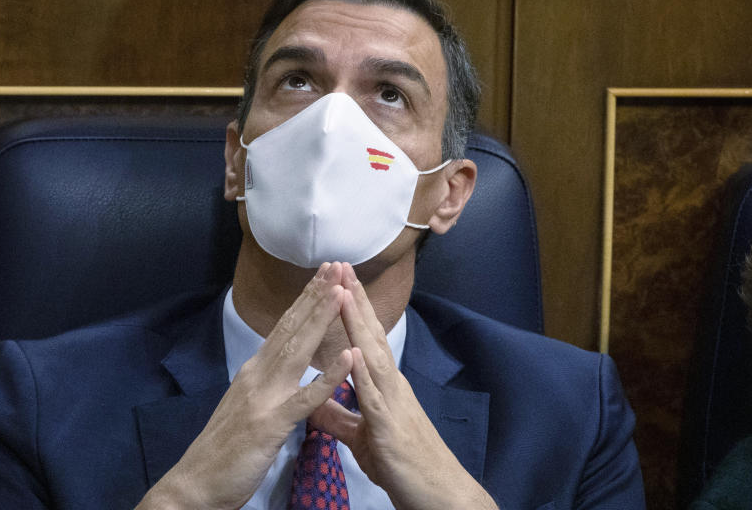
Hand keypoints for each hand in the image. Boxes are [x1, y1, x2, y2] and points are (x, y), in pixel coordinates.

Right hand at [137, 263, 352, 509]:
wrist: (195, 485)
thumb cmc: (223, 450)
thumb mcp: (246, 405)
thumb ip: (265, 383)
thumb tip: (281, 364)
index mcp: (255, 371)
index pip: (284, 327)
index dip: (305, 300)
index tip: (324, 276)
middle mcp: (258, 375)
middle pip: (292, 328)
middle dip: (315, 296)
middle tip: (336, 266)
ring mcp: (264, 397)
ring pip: (297, 351)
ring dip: (321, 320)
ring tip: (341, 293)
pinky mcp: (270, 424)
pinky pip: (305, 399)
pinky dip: (327, 378)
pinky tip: (346, 359)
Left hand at [310, 263, 496, 509]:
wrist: (436, 494)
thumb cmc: (403, 465)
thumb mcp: (363, 437)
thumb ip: (340, 417)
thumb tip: (315, 403)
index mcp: (382, 385)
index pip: (365, 337)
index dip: (352, 309)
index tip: (337, 279)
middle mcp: (390, 385)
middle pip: (371, 334)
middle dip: (355, 299)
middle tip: (341, 265)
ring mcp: (392, 402)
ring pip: (373, 355)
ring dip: (358, 323)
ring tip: (344, 292)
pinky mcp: (390, 426)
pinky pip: (374, 395)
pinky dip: (363, 371)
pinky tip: (354, 350)